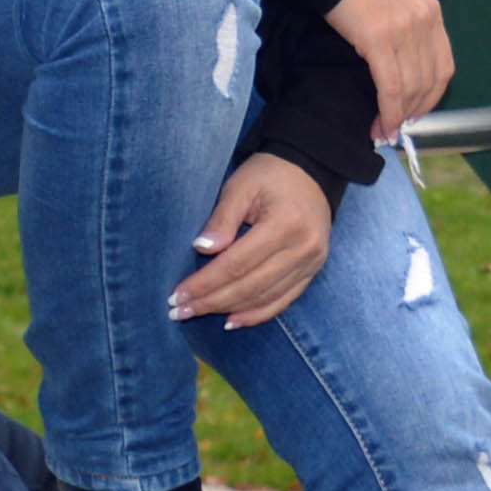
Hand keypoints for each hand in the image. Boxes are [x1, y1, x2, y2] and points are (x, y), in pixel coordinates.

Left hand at [169, 151, 330, 330]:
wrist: (311, 170)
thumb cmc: (270, 174)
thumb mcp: (240, 186)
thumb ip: (222, 219)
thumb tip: (201, 249)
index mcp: (285, 224)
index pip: (237, 264)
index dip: (205, 283)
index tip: (177, 295)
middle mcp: (303, 248)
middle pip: (250, 286)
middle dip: (211, 301)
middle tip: (178, 311)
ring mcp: (312, 262)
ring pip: (265, 298)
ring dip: (229, 310)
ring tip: (197, 314)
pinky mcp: (314, 270)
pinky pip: (284, 300)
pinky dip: (258, 314)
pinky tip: (233, 320)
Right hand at [327, 0, 450, 139]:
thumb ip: (406, 24)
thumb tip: (399, 60)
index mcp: (431, 11)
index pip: (443, 66)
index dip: (432, 96)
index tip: (416, 112)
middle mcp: (425, 21)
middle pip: (429, 81)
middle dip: (414, 112)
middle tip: (396, 129)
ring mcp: (404, 30)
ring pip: (411, 88)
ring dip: (399, 116)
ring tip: (383, 131)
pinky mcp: (379, 38)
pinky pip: (391, 86)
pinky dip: (388, 110)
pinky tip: (380, 124)